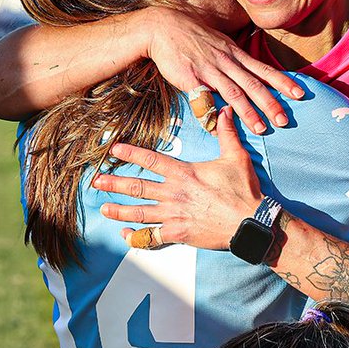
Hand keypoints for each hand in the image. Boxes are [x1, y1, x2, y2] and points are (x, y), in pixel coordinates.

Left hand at [92, 106, 261, 249]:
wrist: (251, 223)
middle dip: (115, 183)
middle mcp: (174, 194)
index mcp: (184, 173)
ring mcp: (174, 215)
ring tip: (103, 207)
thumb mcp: (236, 158)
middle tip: (97, 181)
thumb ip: (226, 134)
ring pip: (139, 213)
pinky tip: (125, 234)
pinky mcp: (179, 233)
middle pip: (138, 187)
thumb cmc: (244, 191)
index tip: (114, 149)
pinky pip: (152, 238)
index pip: (151, 159)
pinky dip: (137, 237)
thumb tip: (224, 110)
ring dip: (119, 210)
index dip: (131, 153)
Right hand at [145, 6, 304, 134]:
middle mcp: (226, 62)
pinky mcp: (189, 78)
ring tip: (261, 129)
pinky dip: (210, 115)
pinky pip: (202, 100)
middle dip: (271, 103)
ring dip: (248, 112)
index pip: (263, 70)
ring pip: (233, 93)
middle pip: (253, 84)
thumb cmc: (192, 36)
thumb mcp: (219, 44)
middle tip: (285, 120)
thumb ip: (235, 61)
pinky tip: (216, 130)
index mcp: (234, 54)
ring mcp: (208, 69)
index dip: (282, 82)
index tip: (300, 93)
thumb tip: (250, 74)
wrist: (162, 26)